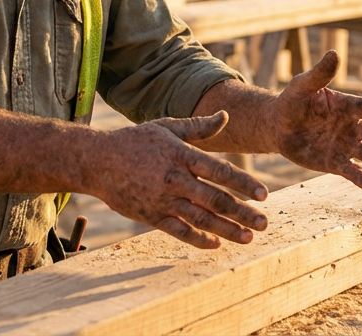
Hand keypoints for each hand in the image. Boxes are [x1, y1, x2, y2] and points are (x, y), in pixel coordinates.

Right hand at [86, 112, 268, 248]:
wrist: (97, 161)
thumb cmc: (135, 141)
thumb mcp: (166, 127)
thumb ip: (198, 127)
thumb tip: (225, 116)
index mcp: (181, 155)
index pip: (219, 171)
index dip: (243, 184)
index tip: (264, 195)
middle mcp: (174, 179)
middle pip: (215, 199)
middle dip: (242, 213)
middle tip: (264, 223)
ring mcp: (162, 199)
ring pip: (200, 219)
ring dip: (227, 230)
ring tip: (248, 237)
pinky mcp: (151, 216)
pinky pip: (179, 231)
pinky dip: (199, 239)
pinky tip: (216, 244)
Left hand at [270, 51, 361, 188]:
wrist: (277, 125)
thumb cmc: (292, 101)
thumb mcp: (303, 85)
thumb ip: (320, 73)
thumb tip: (335, 53)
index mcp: (348, 106)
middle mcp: (352, 126)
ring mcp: (344, 146)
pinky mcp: (334, 162)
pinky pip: (350, 170)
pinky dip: (360, 177)